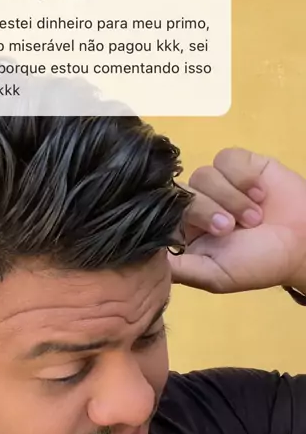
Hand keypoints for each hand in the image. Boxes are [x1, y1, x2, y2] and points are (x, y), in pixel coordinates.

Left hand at [170, 148, 305, 293]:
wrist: (305, 244)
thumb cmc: (260, 264)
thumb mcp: (214, 276)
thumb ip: (178, 268)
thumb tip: (143, 257)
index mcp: (186, 232)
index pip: (164, 215)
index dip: (177, 219)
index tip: (198, 232)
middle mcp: (198, 206)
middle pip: (182, 192)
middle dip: (207, 210)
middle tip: (231, 229)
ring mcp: (218, 184)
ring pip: (204, 175)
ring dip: (231, 197)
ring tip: (254, 217)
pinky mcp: (240, 165)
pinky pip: (227, 158)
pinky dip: (244, 177)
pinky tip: (260, 194)